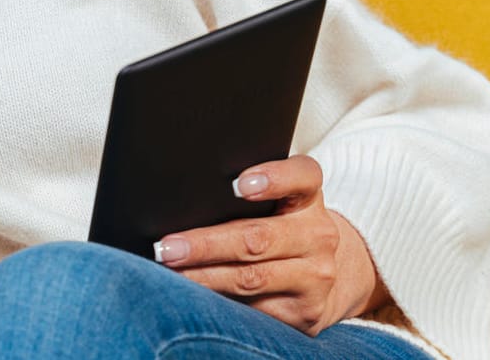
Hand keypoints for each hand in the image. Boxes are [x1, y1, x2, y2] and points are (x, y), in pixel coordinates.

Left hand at [152, 156, 390, 334]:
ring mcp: (316, 276)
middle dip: (206, 244)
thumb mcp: (275, 202)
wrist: (322, 275)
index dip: (273, 178)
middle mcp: (318, 235)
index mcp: (308, 197)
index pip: (302, 176)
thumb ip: (242, 195)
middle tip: (167, 247)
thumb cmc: (279, 227)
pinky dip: (218, 303)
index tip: (239, 186)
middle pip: (258, 238)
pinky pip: (254, 309)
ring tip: (170, 272)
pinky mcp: (305, 312)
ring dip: (204, 277)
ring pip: (252, 278)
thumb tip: (178, 202)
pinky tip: (193, 297)